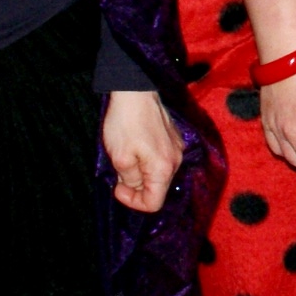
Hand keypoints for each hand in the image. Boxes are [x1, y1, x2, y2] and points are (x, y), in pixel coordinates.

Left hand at [103, 89, 182, 212]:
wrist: (135, 91)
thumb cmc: (126, 123)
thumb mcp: (119, 157)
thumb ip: (129, 179)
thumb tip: (134, 186)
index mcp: (164, 169)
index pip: (153, 203)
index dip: (133, 201)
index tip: (118, 187)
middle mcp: (176, 161)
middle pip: (157, 188)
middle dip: (136, 186)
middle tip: (118, 172)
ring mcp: (177, 148)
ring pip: (159, 173)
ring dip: (141, 172)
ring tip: (126, 156)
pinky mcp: (174, 138)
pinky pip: (161, 159)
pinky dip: (148, 160)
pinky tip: (135, 146)